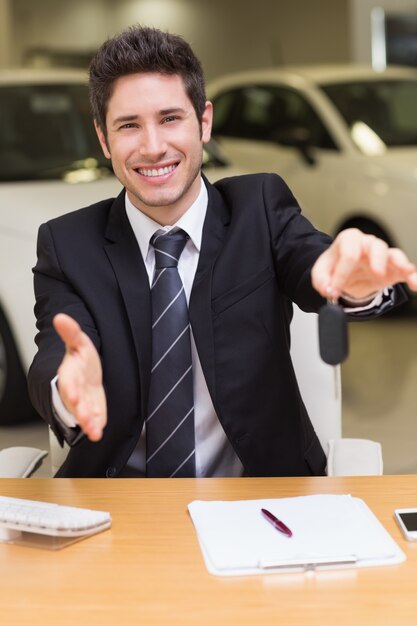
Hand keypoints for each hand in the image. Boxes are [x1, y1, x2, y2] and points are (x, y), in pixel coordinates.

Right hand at [53, 313, 106, 441]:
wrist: (87, 374)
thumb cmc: (82, 360)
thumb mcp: (79, 342)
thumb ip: (71, 332)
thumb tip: (60, 317)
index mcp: (69, 373)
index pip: (68, 381)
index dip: (71, 389)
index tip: (75, 395)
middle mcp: (73, 391)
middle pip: (74, 402)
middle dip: (79, 409)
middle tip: (85, 417)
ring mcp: (82, 403)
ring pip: (82, 414)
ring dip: (87, 422)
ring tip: (93, 429)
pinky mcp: (92, 411)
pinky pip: (92, 421)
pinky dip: (95, 428)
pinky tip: (98, 433)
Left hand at [311, 228, 416, 299]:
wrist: (345, 272)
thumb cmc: (335, 266)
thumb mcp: (321, 272)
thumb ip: (321, 281)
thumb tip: (328, 290)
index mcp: (349, 240)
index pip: (348, 253)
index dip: (341, 273)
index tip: (334, 291)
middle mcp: (368, 244)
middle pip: (376, 246)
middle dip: (377, 260)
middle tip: (376, 273)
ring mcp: (382, 255)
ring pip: (393, 254)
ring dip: (400, 263)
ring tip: (406, 272)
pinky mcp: (393, 269)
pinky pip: (405, 269)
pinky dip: (412, 276)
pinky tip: (415, 284)